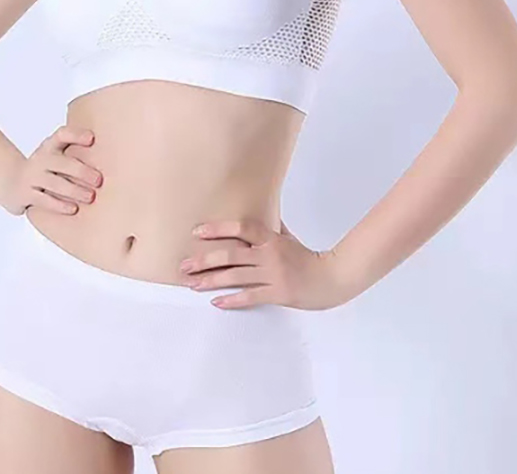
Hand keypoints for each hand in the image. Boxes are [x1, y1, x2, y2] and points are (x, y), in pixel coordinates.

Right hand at [0, 125, 103, 216]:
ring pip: (54, 183)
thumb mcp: (54, 155)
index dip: (76, 135)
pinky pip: (44, 200)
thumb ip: (74, 153)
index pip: (61, 135)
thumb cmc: (43, 168)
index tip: (92, 139)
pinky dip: (59, 205)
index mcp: (49, 147)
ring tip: (90, 197)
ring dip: (74, 190)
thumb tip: (111, 157)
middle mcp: (40, 159)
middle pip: (62, 162)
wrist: (8, 180)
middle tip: (99, 180)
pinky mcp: (25, 194)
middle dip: (82, 171)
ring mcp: (31, 177)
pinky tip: (73, 209)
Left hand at [179, 217, 350, 310]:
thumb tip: (263, 215)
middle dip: (204, 260)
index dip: (218, 228)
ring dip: (211, 280)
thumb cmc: (309, 258)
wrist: (332, 278)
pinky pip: (250, 296)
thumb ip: (273, 229)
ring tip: (193, 284)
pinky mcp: (278, 293)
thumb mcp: (289, 238)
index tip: (197, 232)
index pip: (241, 228)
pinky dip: (232, 299)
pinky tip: (216, 301)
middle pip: (230, 254)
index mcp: (271, 238)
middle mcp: (269, 254)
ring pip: (235, 276)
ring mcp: (273, 274)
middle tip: (184, 265)